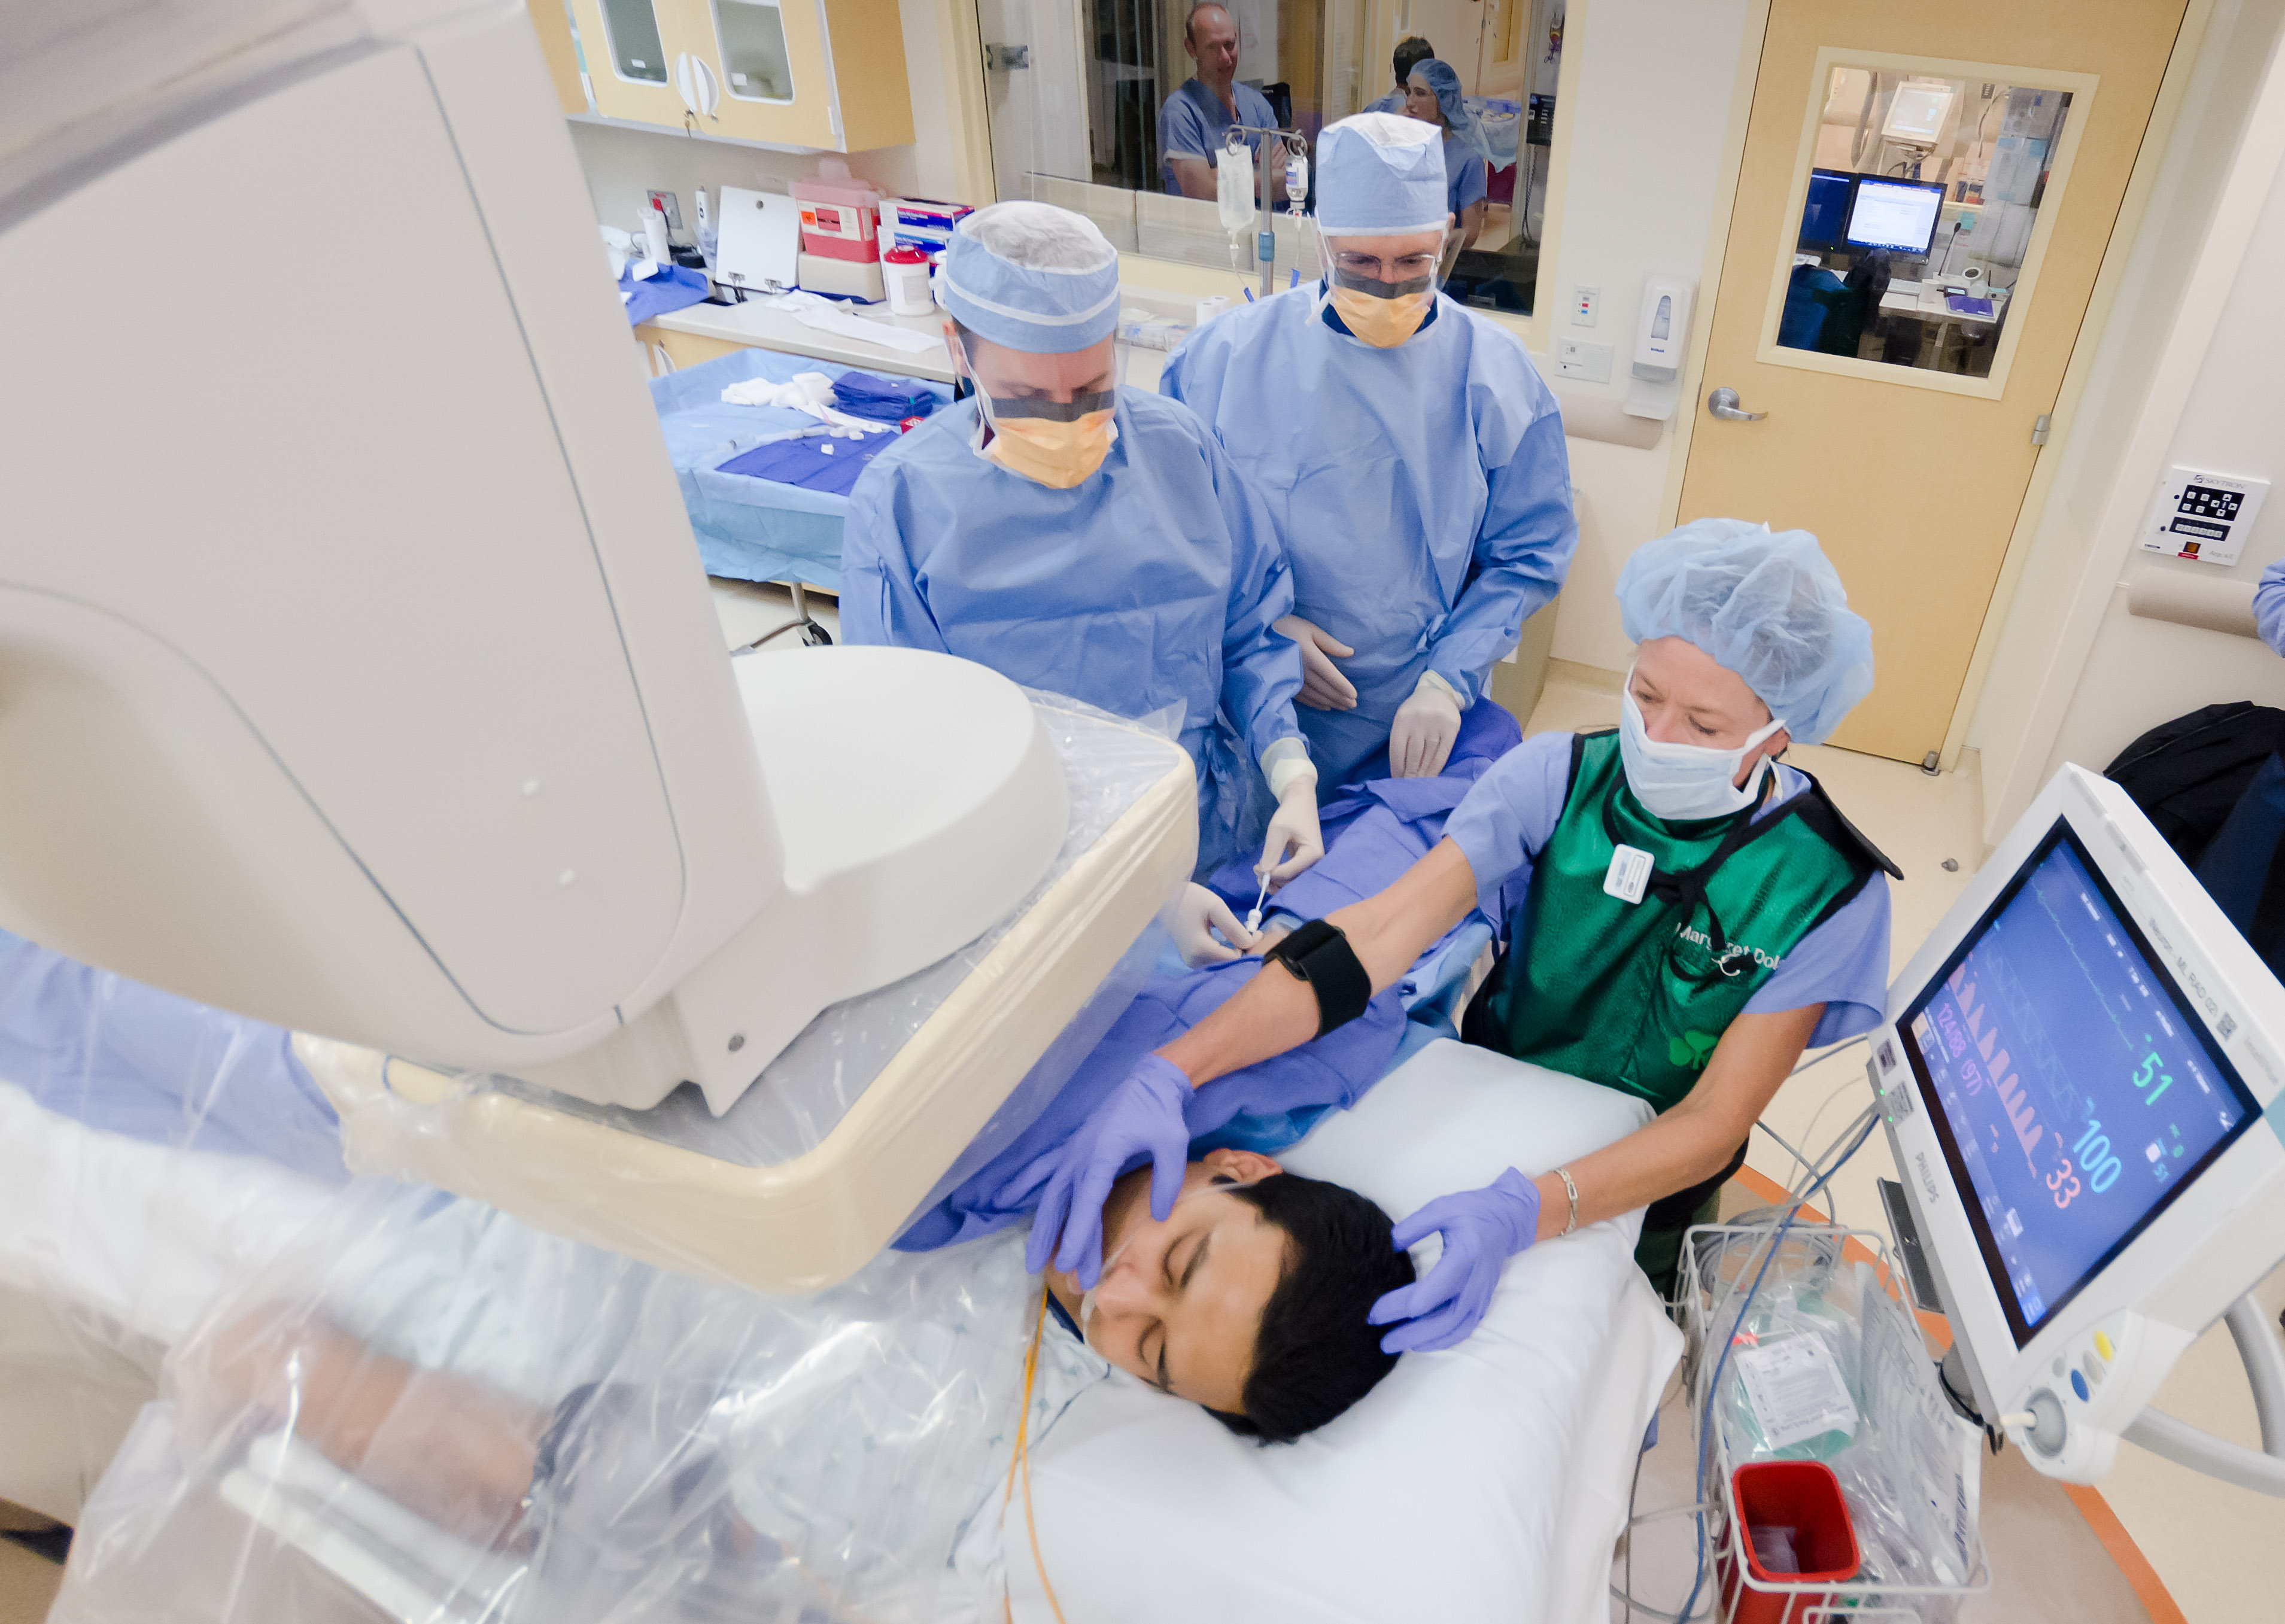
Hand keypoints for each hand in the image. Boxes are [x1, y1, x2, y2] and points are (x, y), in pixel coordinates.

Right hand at [1022, 1054, 1194, 1285]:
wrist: (1149, 1082)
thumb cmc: (1162, 1113)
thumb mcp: (1173, 1144)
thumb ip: (1167, 1180)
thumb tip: (1160, 1216)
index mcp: (1103, 1153)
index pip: (1087, 1201)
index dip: (1077, 1232)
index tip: (1069, 1262)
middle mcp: (1080, 1155)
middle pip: (1063, 1205)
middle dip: (1058, 1241)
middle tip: (1058, 1276)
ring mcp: (1072, 1153)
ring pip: (1051, 1195)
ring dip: (1043, 1227)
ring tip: (1033, 1261)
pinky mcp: (1073, 1150)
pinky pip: (1043, 1170)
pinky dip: (1023, 1184)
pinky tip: (1005, 1198)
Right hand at [1170, 882, 1256, 965]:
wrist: (1165, 900)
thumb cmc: (1189, 899)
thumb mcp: (1215, 907)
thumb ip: (1234, 927)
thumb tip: (1250, 943)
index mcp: (1200, 949)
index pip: (1235, 958)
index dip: (1249, 946)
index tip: (1257, 931)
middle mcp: (1195, 961)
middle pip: (1230, 963)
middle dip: (1243, 948)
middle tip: (1252, 930)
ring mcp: (1192, 962)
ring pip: (1224, 962)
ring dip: (1235, 949)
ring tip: (1240, 932)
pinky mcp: (1192, 960)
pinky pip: (1215, 959)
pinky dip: (1226, 950)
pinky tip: (1228, 938)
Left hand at [1258, 782, 1322, 886]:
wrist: (1300, 801)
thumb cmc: (1290, 812)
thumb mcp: (1277, 830)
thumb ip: (1271, 852)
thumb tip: (1264, 873)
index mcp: (1313, 854)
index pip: (1288, 873)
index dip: (1270, 874)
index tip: (1255, 867)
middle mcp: (1315, 862)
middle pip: (1291, 880)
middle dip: (1273, 879)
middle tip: (1256, 869)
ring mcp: (1310, 862)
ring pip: (1291, 880)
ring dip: (1275, 879)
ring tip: (1260, 871)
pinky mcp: (1304, 861)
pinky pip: (1291, 874)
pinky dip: (1279, 875)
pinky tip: (1268, 869)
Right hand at [1276, 615, 1357, 710]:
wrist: (1259, 635)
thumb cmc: (1288, 627)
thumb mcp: (1310, 629)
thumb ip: (1331, 643)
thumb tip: (1350, 652)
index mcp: (1311, 657)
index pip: (1332, 676)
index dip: (1344, 687)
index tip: (1355, 695)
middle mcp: (1303, 671)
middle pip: (1325, 689)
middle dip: (1340, 698)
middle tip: (1353, 705)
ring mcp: (1293, 679)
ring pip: (1315, 696)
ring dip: (1330, 702)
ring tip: (1342, 707)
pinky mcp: (1285, 683)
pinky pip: (1303, 698)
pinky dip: (1315, 704)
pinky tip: (1324, 706)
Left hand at [1367, 1167, 1539, 1353]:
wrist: (1507, 1220)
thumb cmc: (1472, 1211)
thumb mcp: (1441, 1208)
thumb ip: (1414, 1226)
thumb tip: (1390, 1246)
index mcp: (1464, 1258)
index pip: (1431, 1292)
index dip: (1401, 1305)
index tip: (1375, 1311)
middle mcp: (1474, 1282)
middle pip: (1442, 1318)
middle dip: (1409, 1332)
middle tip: (1381, 1340)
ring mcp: (1480, 1295)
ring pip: (1453, 1328)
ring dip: (1424, 1341)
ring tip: (1394, 1345)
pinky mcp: (1482, 1302)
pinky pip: (1463, 1328)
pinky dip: (1442, 1340)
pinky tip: (1420, 1344)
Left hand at [1390, 676, 1462, 777]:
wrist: (1438, 693)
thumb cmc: (1416, 711)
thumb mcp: (1403, 718)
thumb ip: (1400, 738)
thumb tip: (1398, 768)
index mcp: (1402, 719)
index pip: (1397, 749)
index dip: (1397, 767)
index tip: (1396, 780)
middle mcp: (1419, 721)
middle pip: (1413, 754)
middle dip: (1409, 773)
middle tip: (1407, 786)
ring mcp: (1436, 724)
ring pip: (1428, 755)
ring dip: (1423, 772)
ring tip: (1418, 783)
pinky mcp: (1451, 728)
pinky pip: (1443, 753)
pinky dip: (1436, 767)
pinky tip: (1431, 776)